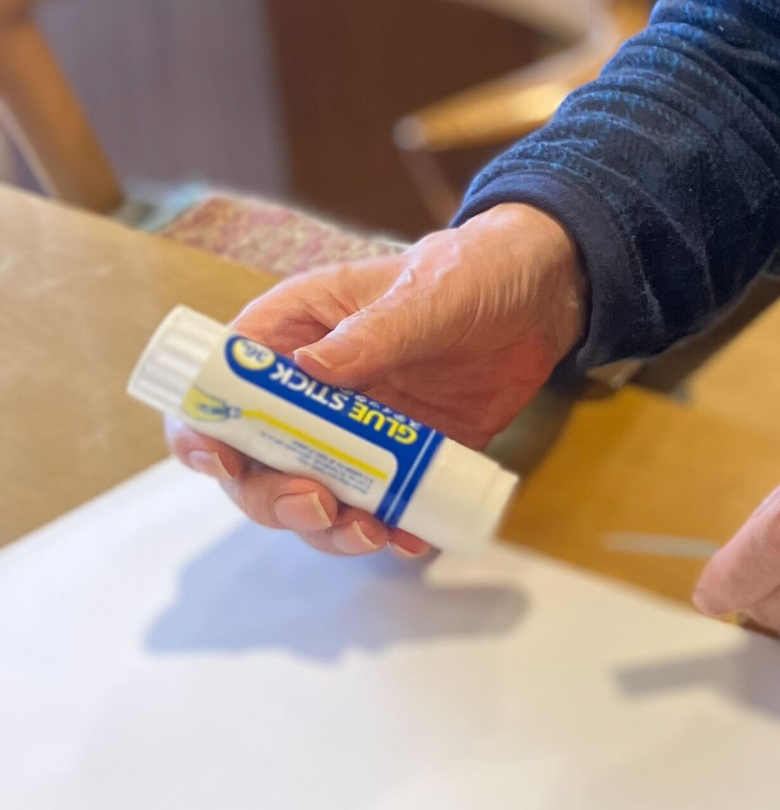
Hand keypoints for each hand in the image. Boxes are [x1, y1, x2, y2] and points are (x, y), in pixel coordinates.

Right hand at [167, 204, 586, 558]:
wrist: (546, 292)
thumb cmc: (473, 269)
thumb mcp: (425, 292)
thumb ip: (373, 333)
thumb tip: (308, 371)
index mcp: (293, 333)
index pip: (219, 387)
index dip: (204, 429)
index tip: (219, 461)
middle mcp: (311, 391)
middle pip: (256, 462)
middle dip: (273, 495)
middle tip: (318, 504)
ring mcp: (355, 431)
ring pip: (312, 496)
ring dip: (328, 527)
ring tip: (371, 533)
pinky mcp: (403, 460)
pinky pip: (378, 508)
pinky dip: (387, 532)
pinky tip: (410, 540)